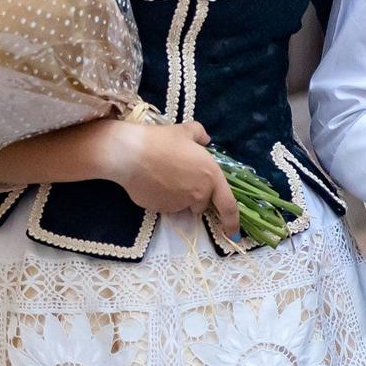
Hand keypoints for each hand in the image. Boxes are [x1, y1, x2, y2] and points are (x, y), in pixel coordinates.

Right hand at [106, 120, 237, 230]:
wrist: (130, 154)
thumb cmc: (161, 141)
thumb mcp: (186, 131)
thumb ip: (200, 135)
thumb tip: (205, 140)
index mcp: (211, 176)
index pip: (228, 205)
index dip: (232, 221)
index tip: (234, 234)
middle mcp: (198, 194)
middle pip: (201, 203)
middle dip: (195, 195)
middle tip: (180, 174)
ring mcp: (179, 204)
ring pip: (183, 205)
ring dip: (179, 196)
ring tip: (163, 175)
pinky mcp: (161, 210)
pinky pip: (166, 206)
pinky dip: (163, 198)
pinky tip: (152, 182)